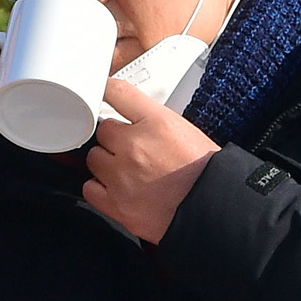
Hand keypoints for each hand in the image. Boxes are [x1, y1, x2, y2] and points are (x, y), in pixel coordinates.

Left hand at [84, 79, 218, 243]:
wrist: (211, 210)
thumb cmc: (204, 174)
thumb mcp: (186, 131)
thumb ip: (154, 122)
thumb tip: (133, 118)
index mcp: (157, 123)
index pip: (118, 92)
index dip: (107, 91)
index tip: (103, 93)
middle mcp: (134, 146)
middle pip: (103, 130)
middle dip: (115, 139)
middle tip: (133, 150)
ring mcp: (121, 175)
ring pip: (94, 158)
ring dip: (106, 163)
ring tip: (128, 171)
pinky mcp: (114, 203)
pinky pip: (90, 188)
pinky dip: (100, 188)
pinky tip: (116, 188)